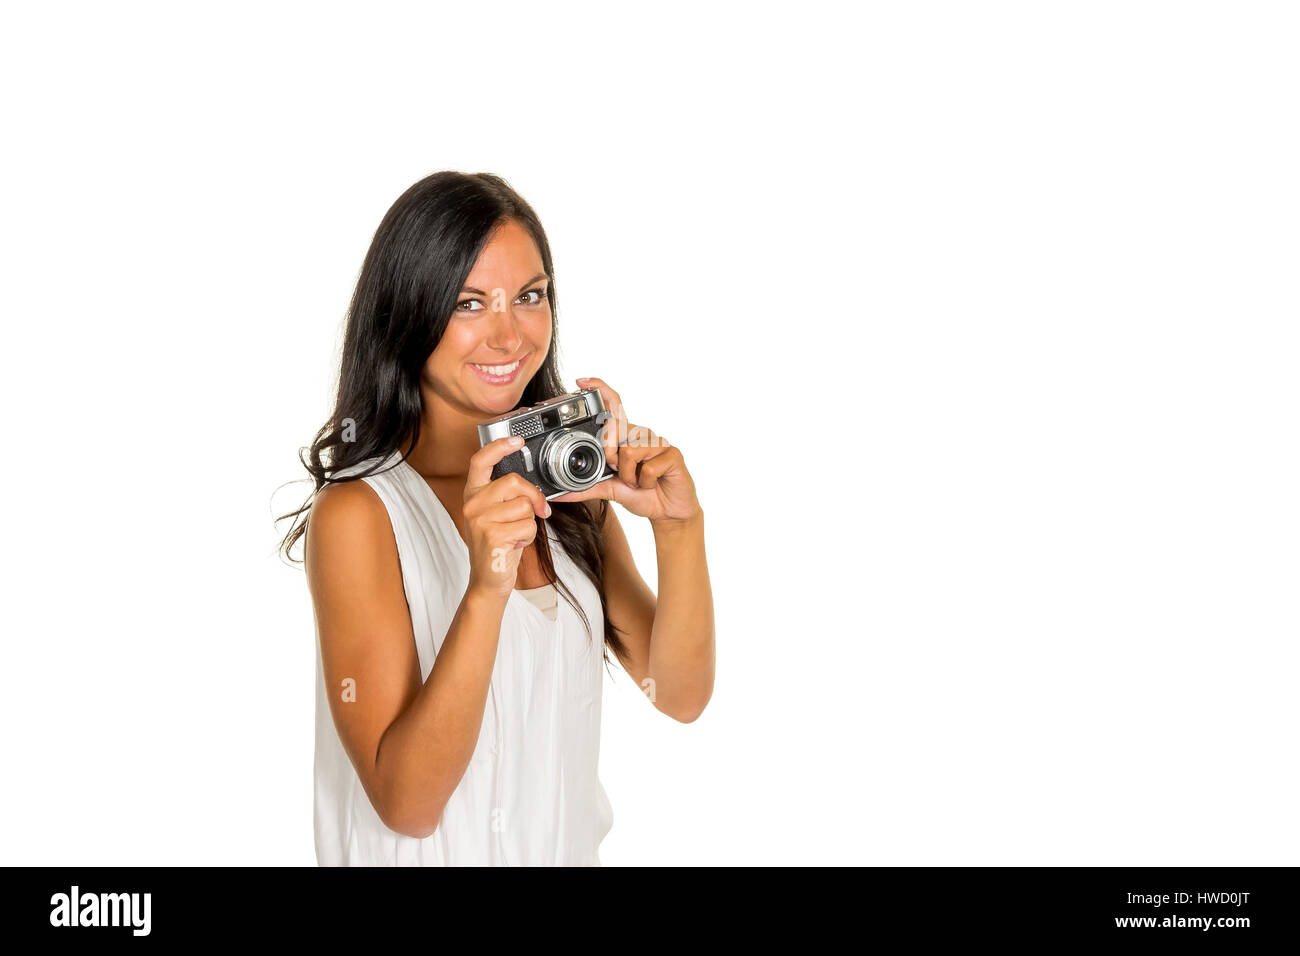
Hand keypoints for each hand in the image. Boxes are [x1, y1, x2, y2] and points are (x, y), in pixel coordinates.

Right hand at [462, 436, 550, 598]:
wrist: (488, 579)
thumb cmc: (498, 545)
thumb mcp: (497, 515)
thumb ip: (507, 496)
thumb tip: (533, 488)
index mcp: (473, 494)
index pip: (480, 461)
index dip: (499, 446)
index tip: (518, 440)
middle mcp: (472, 504)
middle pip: (515, 482)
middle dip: (534, 497)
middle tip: (538, 512)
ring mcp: (480, 519)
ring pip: (525, 506)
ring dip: (530, 523)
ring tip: (515, 534)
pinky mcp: (492, 535)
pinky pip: (528, 526)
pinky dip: (529, 537)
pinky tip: (514, 544)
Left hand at [550, 376, 701, 525]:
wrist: (669, 512)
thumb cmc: (641, 494)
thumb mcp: (609, 490)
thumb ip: (585, 488)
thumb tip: (560, 494)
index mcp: (625, 437)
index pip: (614, 406)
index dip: (600, 389)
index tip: (581, 381)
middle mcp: (641, 434)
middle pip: (614, 429)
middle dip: (610, 456)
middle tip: (619, 472)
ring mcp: (658, 442)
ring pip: (629, 452)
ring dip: (629, 476)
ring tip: (638, 481)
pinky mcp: (673, 454)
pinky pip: (647, 468)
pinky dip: (645, 483)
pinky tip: (652, 484)